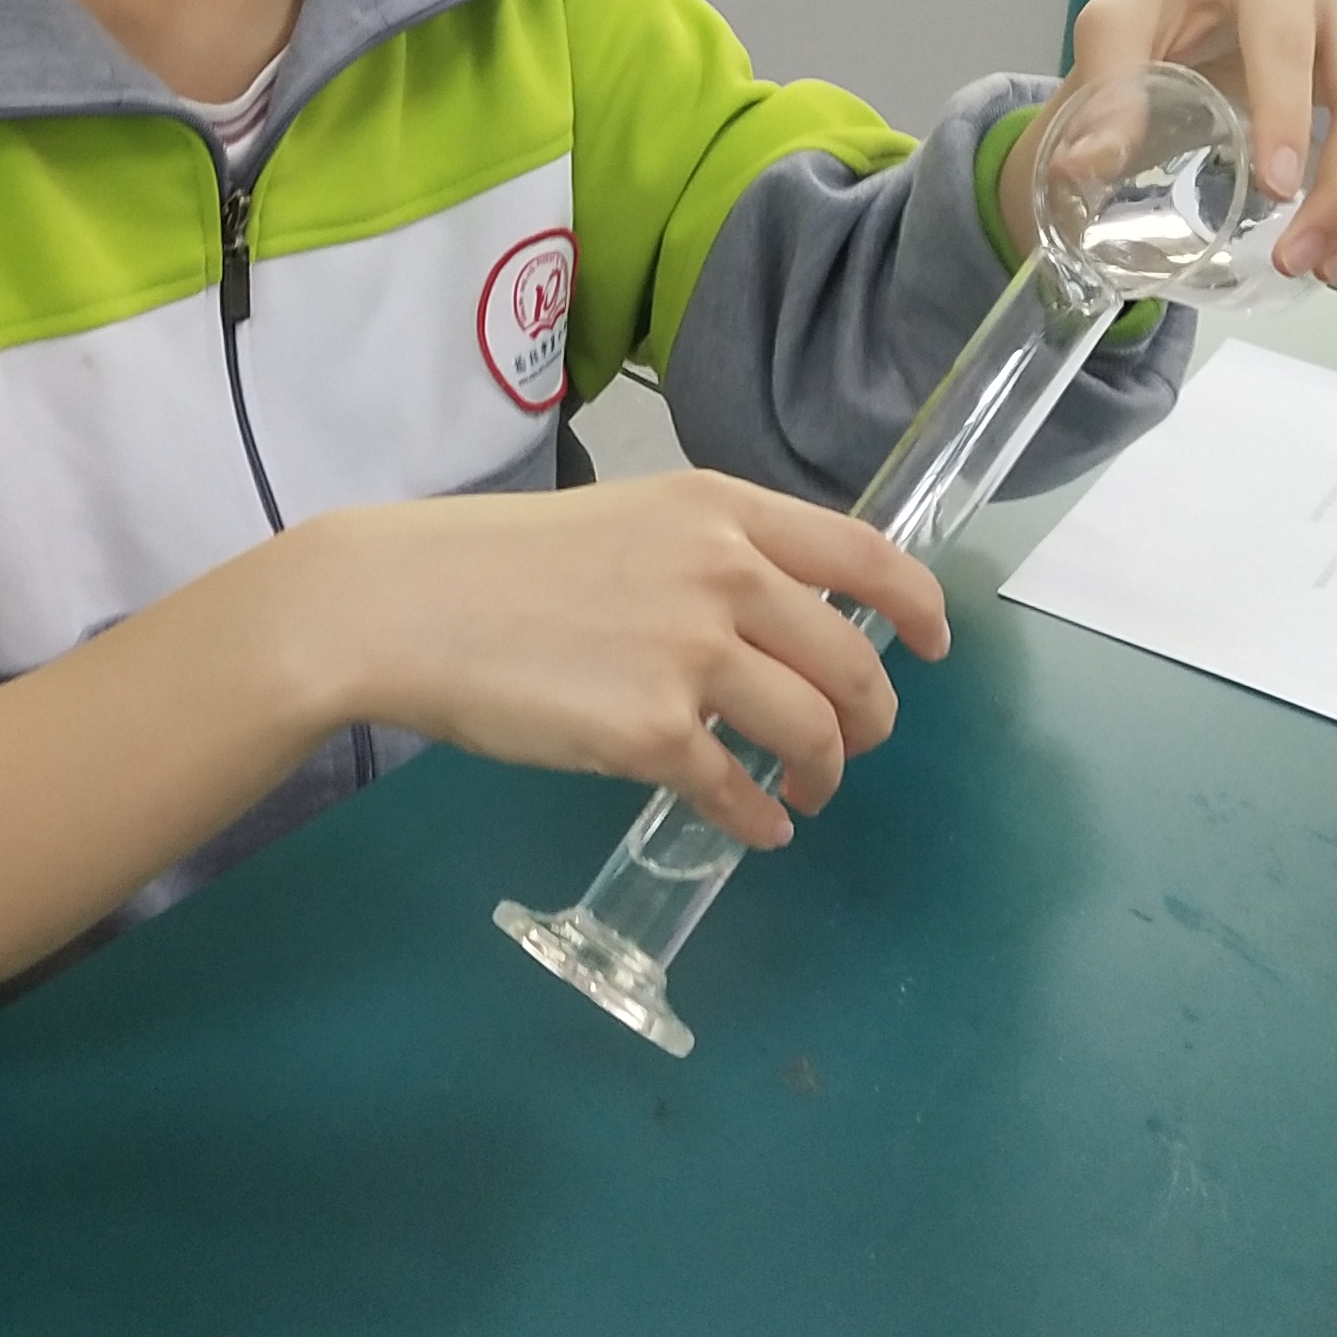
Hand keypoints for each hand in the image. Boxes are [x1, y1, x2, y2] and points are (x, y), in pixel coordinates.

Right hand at [314, 474, 950, 848]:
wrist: (404, 603)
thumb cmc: (499, 561)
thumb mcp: (628, 520)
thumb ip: (708, 553)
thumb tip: (775, 614)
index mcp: (719, 508)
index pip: (865, 554)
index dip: (917, 606)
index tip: (932, 643)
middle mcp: (723, 571)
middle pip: (852, 658)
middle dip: (871, 714)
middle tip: (856, 741)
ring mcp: (690, 653)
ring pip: (813, 730)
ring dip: (825, 773)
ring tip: (805, 791)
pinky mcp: (649, 732)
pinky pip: (739, 791)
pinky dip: (761, 819)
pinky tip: (757, 827)